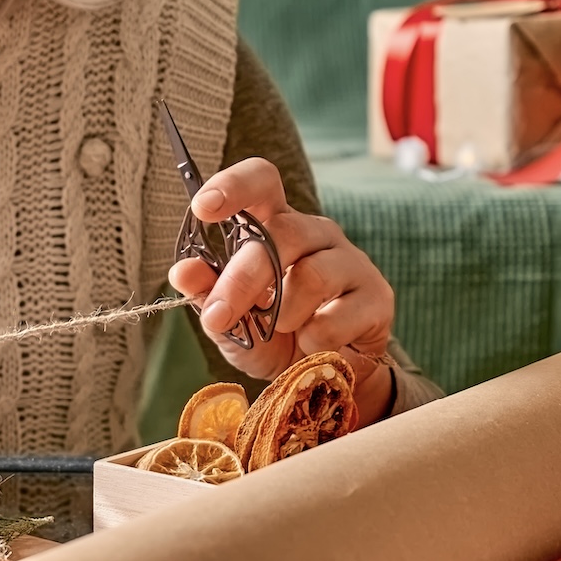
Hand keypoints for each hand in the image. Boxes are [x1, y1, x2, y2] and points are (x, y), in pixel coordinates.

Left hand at [167, 158, 396, 424]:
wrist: (320, 379)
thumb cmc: (271, 337)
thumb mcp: (228, 320)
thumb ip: (206, 293)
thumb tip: (183, 270)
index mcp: (274, 225)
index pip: (261, 182)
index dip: (234, 186)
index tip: (203, 207)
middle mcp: (314, 233)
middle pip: (281, 234)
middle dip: (242, 281)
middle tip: (219, 317)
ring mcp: (350, 261)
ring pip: (313, 274)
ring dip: (283, 313)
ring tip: (280, 330)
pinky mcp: (377, 296)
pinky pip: (338, 316)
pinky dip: (314, 340)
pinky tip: (311, 344)